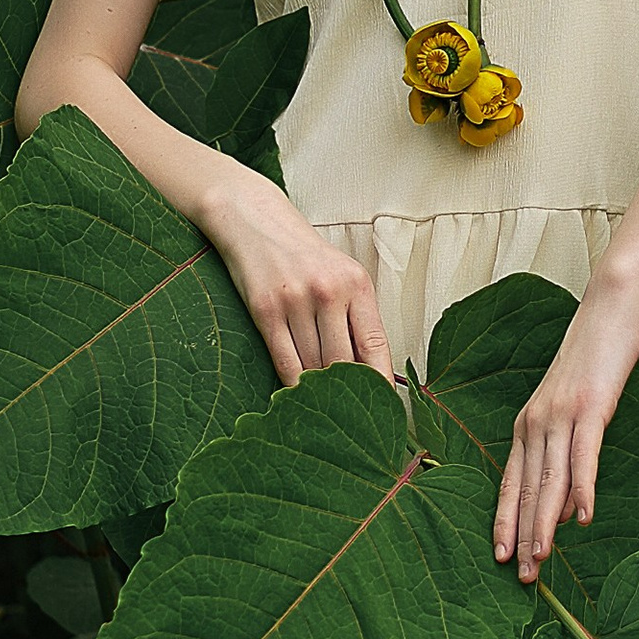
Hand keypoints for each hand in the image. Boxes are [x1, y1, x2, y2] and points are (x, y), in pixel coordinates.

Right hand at [202, 172, 392, 388]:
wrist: (254, 221)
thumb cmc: (302, 254)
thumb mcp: (340, 275)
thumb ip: (356, 316)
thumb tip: (370, 372)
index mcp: (357, 284)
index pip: (377, 346)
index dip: (381, 384)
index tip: (384, 408)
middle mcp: (330, 291)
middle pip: (344, 363)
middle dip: (347, 393)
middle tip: (349, 418)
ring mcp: (297, 300)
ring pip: (314, 366)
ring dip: (318, 390)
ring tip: (322, 407)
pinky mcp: (266, 309)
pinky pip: (285, 361)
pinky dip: (292, 384)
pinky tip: (296, 396)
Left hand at [494, 272, 638, 586]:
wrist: (609, 310)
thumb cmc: (594, 360)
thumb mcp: (574, 409)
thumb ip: (566, 453)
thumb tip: (569, 504)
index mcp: (526, 425)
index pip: (510, 484)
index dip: (505, 523)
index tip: (501, 558)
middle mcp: (535, 423)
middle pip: (524, 490)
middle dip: (521, 536)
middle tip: (520, 577)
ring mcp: (561, 415)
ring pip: (548, 480)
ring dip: (544, 524)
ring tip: (541, 561)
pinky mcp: (590, 407)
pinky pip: (583, 455)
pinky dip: (582, 489)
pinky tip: (583, 519)